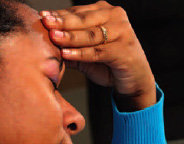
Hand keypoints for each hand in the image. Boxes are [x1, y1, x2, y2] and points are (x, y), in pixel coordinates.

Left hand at [40, 1, 155, 110]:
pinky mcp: (124, 49)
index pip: (79, 12)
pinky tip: (66, 53)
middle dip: (63, 22)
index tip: (43, 17)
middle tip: (46, 23)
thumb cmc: (109, 63)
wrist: (133, 78)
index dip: (60, 15)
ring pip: (91, 34)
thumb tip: (48, 44)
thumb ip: (71, 46)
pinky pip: (98, 51)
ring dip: (71, 37)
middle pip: (85, 20)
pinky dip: (82, 53)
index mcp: (106, 13)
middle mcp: (116, 18)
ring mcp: (123, 32)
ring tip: (53, 37)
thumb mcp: (88, 53)